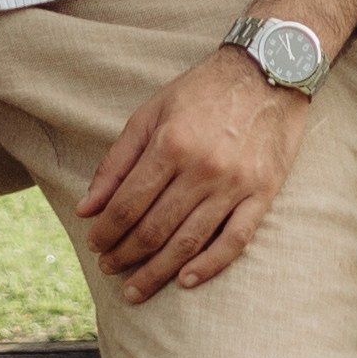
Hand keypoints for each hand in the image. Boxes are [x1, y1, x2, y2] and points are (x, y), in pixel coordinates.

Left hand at [79, 43, 315, 299]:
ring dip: (158, 271)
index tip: (94, 245)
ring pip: (190, 241)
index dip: (106, 231)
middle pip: (155, 228)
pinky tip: (186, 281)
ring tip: (136, 289)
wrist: (269, 69)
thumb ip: (117, 162)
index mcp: (171, 144)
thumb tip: (87, 207)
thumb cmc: (204, 90)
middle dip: (125, 255)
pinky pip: (236, 240)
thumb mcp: (151, 113)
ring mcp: (235, 183)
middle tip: (110, 268)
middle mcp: (202, 167)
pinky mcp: (263, 192)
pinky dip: (210, 265)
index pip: (128, 204)